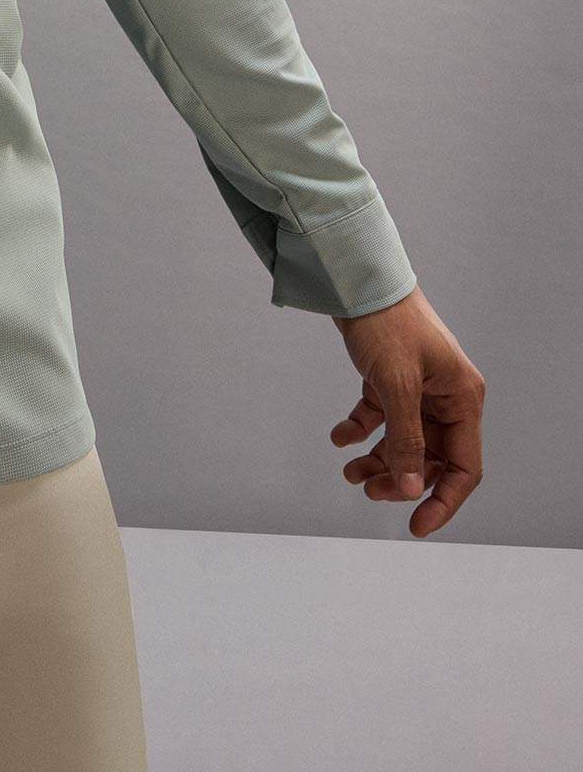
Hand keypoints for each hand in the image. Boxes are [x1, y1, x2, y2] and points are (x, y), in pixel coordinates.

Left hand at [329, 282, 484, 536]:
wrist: (356, 278)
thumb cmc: (386, 322)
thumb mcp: (397, 385)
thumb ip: (406, 440)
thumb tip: (412, 490)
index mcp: (462, 399)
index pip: (464, 467)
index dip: (444, 501)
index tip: (416, 526)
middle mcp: (445, 396)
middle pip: (431, 458)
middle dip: (402, 480)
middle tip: (368, 490)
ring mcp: (418, 388)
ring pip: (403, 442)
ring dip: (379, 461)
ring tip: (350, 473)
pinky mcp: (390, 378)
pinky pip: (380, 418)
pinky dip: (361, 431)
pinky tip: (340, 437)